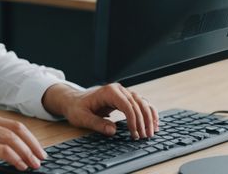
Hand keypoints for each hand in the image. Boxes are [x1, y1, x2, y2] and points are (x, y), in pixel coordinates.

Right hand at [0, 110, 46, 171]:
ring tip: (32, 165)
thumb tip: (9, 150)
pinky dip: (12, 157)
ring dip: (26, 153)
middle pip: (16, 130)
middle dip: (33, 146)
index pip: (15, 125)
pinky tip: (18, 166)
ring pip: (10, 139)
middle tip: (41, 160)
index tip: (39, 152)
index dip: (31, 139)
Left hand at [43, 83, 158, 138]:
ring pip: (143, 103)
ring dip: (149, 118)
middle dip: (143, 121)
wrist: (73, 100)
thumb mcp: (82, 117)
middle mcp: (118, 90)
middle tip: (145, 137)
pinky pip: (141, 104)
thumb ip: (96, 123)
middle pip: (138, 104)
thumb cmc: (76, 108)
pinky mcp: (125, 98)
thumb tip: (113, 130)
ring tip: (151, 132)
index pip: (127, 105)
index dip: (133, 120)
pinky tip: (154, 123)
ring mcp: (123, 93)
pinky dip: (149, 113)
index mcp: (108, 92)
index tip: (135, 134)